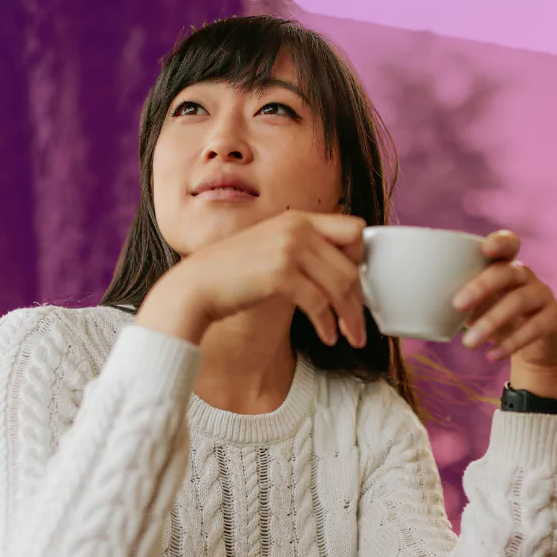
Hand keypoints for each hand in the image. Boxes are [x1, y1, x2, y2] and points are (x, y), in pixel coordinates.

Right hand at [137, 210, 367, 347]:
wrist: (196, 286)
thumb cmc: (234, 274)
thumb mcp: (273, 248)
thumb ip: (304, 251)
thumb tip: (343, 274)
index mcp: (299, 219)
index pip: (354, 229)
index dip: (360, 259)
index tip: (356, 285)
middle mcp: (298, 228)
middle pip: (352, 264)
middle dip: (359, 299)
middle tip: (359, 323)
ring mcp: (289, 249)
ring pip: (341, 285)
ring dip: (351, 317)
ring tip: (351, 336)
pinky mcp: (281, 274)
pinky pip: (320, 303)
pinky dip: (328, 324)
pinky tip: (327, 336)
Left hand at [450, 230, 556, 373]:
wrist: (538, 346)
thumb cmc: (497, 317)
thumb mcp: (478, 306)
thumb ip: (458, 300)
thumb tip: (419, 305)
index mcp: (505, 266)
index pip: (508, 244)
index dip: (500, 242)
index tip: (485, 248)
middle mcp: (526, 276)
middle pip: (506, 273)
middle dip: (481, 287)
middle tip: (456, 305)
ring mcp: (542, 296)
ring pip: (518, 302)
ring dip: (491, 322)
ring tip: (467, 343)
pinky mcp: (553, 319)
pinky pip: (534, 328)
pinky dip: (510, 344)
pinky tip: (491, 356)